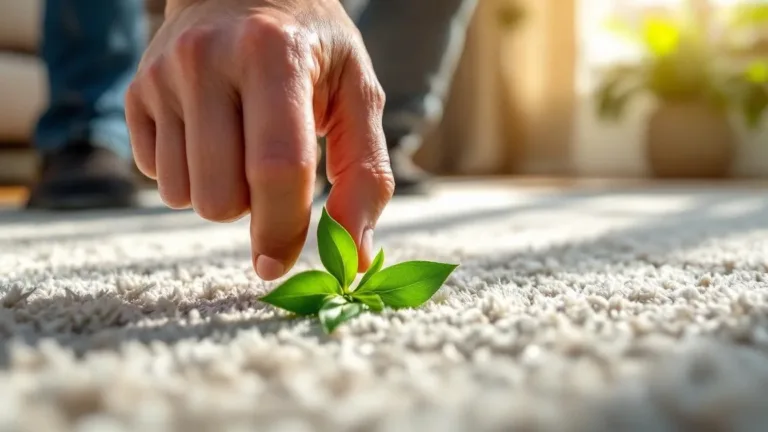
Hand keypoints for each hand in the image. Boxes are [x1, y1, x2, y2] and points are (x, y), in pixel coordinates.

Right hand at [126, 0, 394, 280]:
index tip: (279, 264)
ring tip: (240, 143)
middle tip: (269, 167)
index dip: (282, 229)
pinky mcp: (134, 91)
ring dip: (219, 190)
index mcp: (272, 54)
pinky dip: (187, 172)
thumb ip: (365, 173)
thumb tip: (355, 256)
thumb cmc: (310, 48)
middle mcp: (206, 59)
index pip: (276, 166)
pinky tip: (209, 133)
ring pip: (182, 195)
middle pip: (220, 199)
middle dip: (251, 208)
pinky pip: (153, 175)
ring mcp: (162, 75)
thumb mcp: (356, 92)